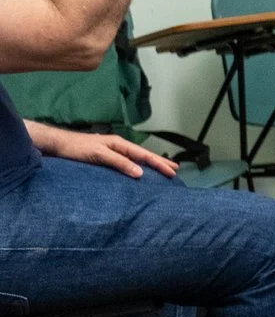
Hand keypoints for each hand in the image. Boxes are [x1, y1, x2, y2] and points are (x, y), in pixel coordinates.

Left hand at [29, 123, 175, 178]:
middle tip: (175, 170)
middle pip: (143, 155)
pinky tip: (139, 171)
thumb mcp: (98, 155)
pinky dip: (138, 166)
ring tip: (162, 170)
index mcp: (119, 144)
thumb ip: (119, 162)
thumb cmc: (76, 148)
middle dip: (159, 162)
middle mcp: (118, 147)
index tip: (173, 172)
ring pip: (136, 158)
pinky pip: (127, 162)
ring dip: (150, 164)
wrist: (57, 145)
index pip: (144, 155)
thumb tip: (141, 173)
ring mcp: (112, 152)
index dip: (159, 163)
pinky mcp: (105, 158)